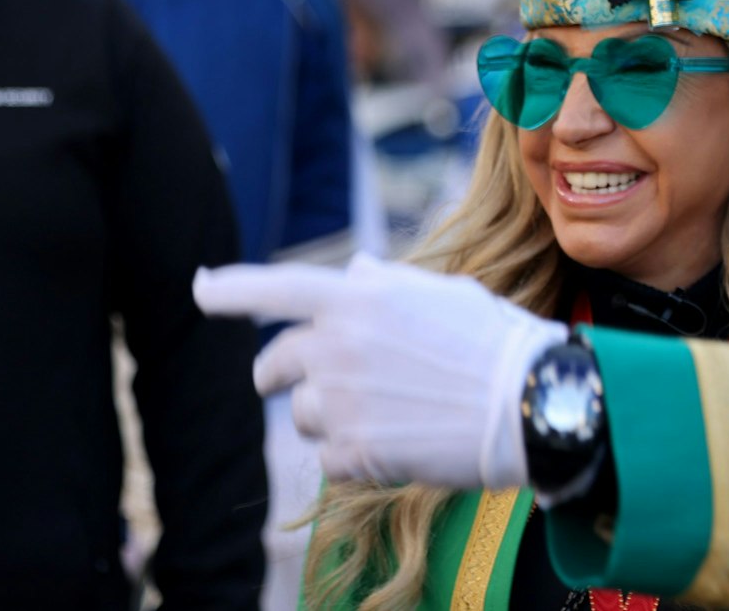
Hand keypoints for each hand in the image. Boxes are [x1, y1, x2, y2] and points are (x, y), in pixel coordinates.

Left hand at [193, 254, 566, 487]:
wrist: (528, 403)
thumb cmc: (493, 343)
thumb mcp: (440, 292)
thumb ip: (383, 283)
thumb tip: (349, 270)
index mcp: (359, 298)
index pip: (277, 286)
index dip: (230, 288)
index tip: (199, 287)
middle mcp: (337, 345)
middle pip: (274, 365)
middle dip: (279, 377)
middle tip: (318, 384)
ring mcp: (341, 401)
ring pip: (302, 416)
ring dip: (333, 418)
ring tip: (391, 415)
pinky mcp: (352, 453)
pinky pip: (330, 458)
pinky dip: (358, 456)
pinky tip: (403, 443)